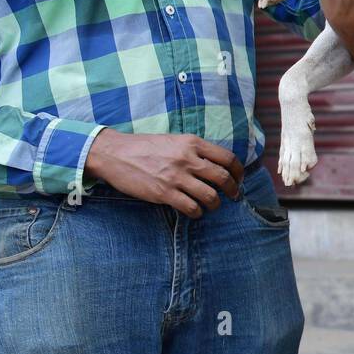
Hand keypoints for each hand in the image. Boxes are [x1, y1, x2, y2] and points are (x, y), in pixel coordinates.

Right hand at [84, 130, 243, 218]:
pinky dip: (197, 213)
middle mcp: (187, 159)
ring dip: (215, 204)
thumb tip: (215, 164)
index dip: (238, 171)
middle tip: (233, 196)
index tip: (238, 179)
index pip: (227, 158)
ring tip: (211, 205)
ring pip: (210, 196)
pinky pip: (191, 208)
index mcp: (192, 143)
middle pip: (223, 178)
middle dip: (233, 190)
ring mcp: (176, 177)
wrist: (114, 153)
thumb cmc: (145, 147)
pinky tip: (194, 211)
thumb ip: (195, 150)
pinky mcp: (164, 193)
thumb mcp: (174, 140)